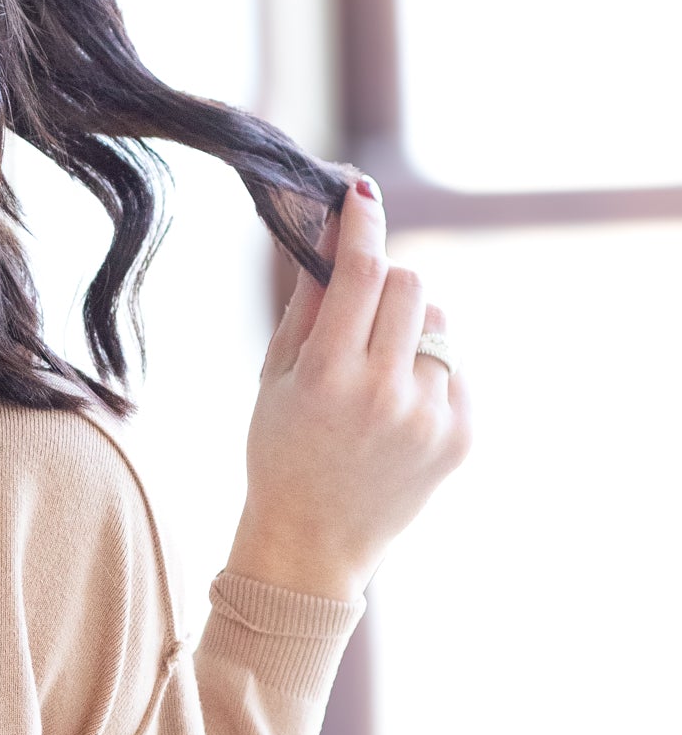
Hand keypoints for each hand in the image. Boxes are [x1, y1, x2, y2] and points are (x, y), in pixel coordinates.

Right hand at [224, 176, 472, 603]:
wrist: (313, 543)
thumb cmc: (282, 452)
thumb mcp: (274, 378)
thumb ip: (306, 305)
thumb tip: (330, 233)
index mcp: (328, 376)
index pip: (359, 272)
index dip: (362, 222)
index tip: (361, 191)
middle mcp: (384, 393)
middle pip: (409, 283)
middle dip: (383, 284)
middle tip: (359, 315)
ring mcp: (428, 416)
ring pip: (439, 322)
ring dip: (410, 328)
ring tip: (377, 372)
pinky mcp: (460, 435)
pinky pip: (455, 366)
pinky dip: (428, 370)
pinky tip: (397, 408)